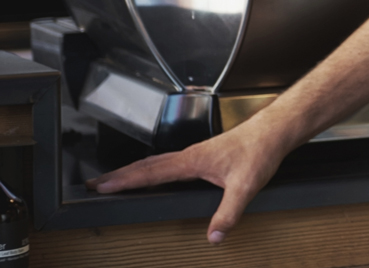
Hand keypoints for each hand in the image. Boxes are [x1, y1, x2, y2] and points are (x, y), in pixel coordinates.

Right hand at [86, 116, 293, 243]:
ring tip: (115, 178)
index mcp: (192, 161)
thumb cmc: (260, 151)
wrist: (274, 131)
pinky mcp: (204, 154)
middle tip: (94, 183)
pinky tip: (155, 173)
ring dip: (134, 170)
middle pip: (146, 165)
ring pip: (157, 161)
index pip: (150, 172)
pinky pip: (169, 161)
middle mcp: (190, 154)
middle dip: (118, 175)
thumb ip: (229, 213)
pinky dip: (152, 167)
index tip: (100, 185)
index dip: (123, 180)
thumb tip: (214, 236)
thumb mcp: (246, 186)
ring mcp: (196, 153)